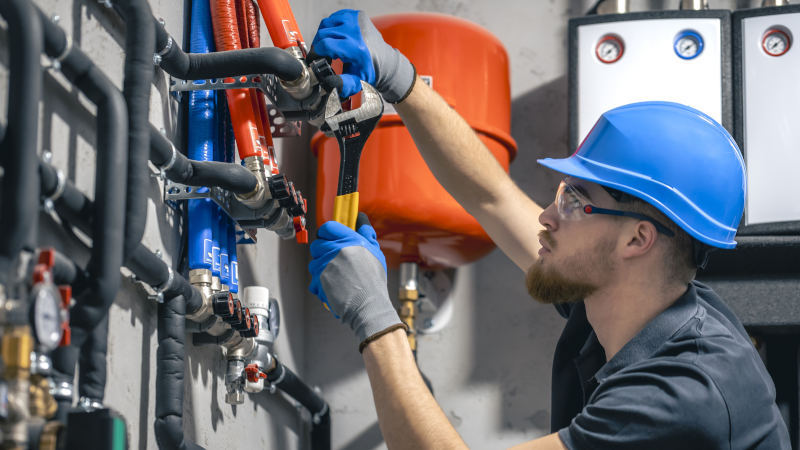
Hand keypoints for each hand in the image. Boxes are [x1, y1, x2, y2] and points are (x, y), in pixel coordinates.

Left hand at [309, 213, 403, 348]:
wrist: (369, 305)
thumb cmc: (374, 281)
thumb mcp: (375, 252)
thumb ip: (366, 233)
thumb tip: (361, 219)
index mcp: (349, 240)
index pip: (328, 227)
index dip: (326, 232)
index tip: (329, 237)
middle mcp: (335, 250)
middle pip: (317, 244)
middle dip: (322, 251)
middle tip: (334, 260)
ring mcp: (325, 266)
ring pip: (313, 262)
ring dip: (321, 269)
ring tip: (336, 277)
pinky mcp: (318, 280)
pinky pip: (313, 279)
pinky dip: (320, 284)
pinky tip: (333, 287)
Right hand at [311, 9, 415, 101]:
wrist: (383, 60)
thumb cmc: (369, 70)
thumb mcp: (357, 81)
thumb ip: (343, 84)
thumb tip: (329, 82)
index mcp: (356, 48)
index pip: (326, 44)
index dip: (316, 52)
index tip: (315, 59)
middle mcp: (355, 31)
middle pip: (323, 34)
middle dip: (319, 45)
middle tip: (323, 55)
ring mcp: (355, 20)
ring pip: (326, 24)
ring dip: (323, 36)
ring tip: (330, 47)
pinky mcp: (355, 15)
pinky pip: (333, 18)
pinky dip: (330, 27)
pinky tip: (335, 37)